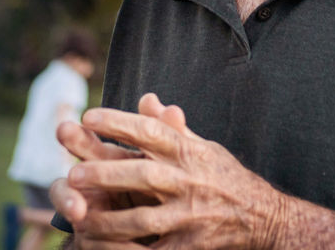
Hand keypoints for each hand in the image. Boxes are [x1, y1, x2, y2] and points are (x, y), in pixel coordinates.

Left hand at [63, 93, 285, 248]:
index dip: (120, 122)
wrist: (260, 215)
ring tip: (78, 215)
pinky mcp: (188, 246)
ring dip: (108, 219)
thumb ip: (171, 126)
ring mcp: (188, 216)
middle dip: (107, 173)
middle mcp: (188, 180)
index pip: (151, 131)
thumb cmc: (224, 175)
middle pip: (144, 174)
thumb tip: (146, 98)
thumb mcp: (203, 146)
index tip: (88, 116)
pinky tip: (102, 249)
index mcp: (189, 152)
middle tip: (74, 173)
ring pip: (143, 219)